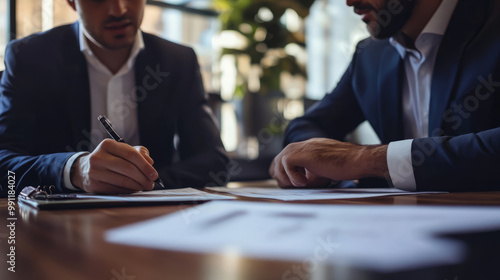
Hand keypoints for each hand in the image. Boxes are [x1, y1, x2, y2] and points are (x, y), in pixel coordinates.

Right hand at [70, 139, 157, 193]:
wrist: (86, 169)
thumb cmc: (110, 159)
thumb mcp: (122, 150)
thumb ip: (139, 153)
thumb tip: (150, 162)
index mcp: (107, 144)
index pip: (131, 154)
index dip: (146, 166)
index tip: (154, 174)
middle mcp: (98, 157)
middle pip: (128, 168)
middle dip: (143, 178)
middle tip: (151, 183)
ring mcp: (94, 171)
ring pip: (124, 181)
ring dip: (138, 186)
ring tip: (145, 186)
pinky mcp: (94, 185)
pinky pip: (117, 189)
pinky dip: (129, 191)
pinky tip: (134, 189)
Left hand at [269, 138, 387, 187]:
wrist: (359, 160)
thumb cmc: (346, 166)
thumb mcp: (322, 170)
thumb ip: (309, 172)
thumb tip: (297, 183)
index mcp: (306, 148)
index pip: (283, 159)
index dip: (284, 174)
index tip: (294, 184)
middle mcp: (303, 145)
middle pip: (276, 160)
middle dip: (281, 177)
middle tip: (295, 187)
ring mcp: (304, 147)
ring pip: (279, 161)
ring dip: (287, 177)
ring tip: (301, 184)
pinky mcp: (306, 153)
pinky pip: (286, 163)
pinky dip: (293, 176)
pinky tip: (305, 182)